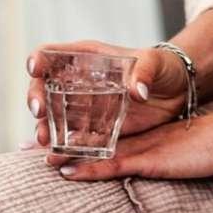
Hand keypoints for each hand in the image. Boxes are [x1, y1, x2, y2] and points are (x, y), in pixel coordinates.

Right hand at [24, 39, 187, 148]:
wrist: (177, 92)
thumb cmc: (164, 67)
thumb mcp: (156, 63)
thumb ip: (145, 71)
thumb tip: (137, 91)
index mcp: (88, 57)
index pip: (54, 54)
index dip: (40, 59)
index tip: (35, 68)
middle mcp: (79, 83)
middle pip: (43, 87)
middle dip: (35, 98)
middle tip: (39, 111)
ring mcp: (83, 108)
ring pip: (52, 118)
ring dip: (44, 128)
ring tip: (44, 141)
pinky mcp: (94, 130)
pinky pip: (72, 140)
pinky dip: (62, 149)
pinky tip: (56, 157)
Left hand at [48, 97, 212, 182]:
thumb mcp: (193, 151)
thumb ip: (177, 156)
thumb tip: (170, 164)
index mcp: (151, 137)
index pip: (110, 139)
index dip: (83, 141)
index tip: (58, 145)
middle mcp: (143, 138)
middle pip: (97, 140)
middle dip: (65, 143)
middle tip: (34, 147)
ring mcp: (145, 146)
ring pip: (98, 149)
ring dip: (67, 152)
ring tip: (37, 155)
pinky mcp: (151, 157)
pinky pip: (112, 162)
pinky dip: (87, 166)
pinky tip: (66, 169)